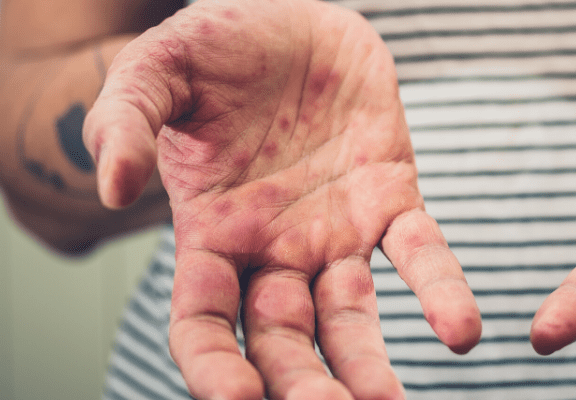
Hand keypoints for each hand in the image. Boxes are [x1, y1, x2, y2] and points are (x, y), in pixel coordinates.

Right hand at [83, 1, 480, 398]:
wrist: (290, 14)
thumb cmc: (215, 46)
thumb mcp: (155, 70)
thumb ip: (126, 123)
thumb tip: (113, 187)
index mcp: (210, 234)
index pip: (203, 322)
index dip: (213, 365)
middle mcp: (273, 250)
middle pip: (281, 339)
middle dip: (299, 385)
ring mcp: (335, 232)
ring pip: (349, 317)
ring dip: (366, 366)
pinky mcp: (391, 199)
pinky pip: (421, 254)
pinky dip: (442, 292)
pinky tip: (463, 332)